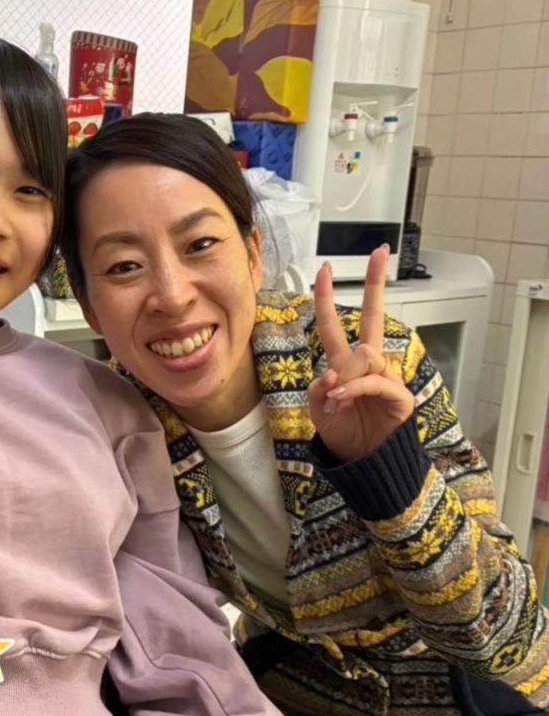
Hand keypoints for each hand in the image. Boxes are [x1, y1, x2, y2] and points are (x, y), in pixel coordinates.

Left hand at [308, 246, 414, 462]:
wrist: (363, 462)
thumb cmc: (342, 433)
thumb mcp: (318, 409)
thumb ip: (319, 387)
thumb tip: (333, 372)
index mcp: (345, 364)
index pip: (335, 325)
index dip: (328, 299)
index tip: (326, 269)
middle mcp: (367, 365)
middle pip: (372, 316)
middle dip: (376, 283)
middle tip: (380, 253)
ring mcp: (385, 377)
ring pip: (365, 355)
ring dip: (344, 378)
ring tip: (335, 402)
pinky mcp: (398, 394)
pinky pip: (373, 380)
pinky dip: (354, 389)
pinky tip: (341, 400)